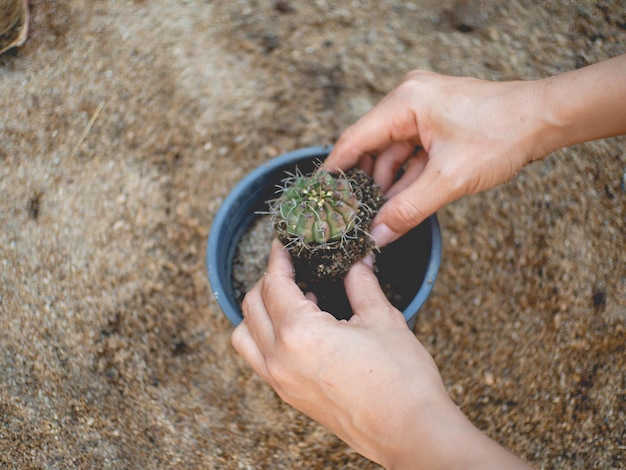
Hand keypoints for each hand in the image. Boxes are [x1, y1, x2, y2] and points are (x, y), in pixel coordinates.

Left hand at [231, 240, 529, 468]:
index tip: (282, 246)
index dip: (278, 259)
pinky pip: (260, 359)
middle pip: (251, 307)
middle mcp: (279, 359)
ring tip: (292, 299)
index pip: (274, 285)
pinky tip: (301, 328)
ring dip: (259, 312)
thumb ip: (362, 284)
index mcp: (299, 334)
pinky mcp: (290, 397)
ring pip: (245, 336)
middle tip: (290, 267)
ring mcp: (281, 382)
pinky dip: (266, 336)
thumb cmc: (400, 379)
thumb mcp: (382, 319)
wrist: (410, 431)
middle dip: (267, 281)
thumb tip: (357, 261)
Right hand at [323, 71, 546, 246]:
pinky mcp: (435, 121)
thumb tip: (376, 236)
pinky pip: (410, 152)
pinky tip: (399, 202)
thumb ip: (408, 210)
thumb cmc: (502, 135)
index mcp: (404, 102)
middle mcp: (408, 100)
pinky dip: (405, 177)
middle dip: (364, 181)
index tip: (320, 196)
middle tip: (350, 213)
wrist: (545, 119)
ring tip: (376, 214)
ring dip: (386, 183)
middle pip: (371, 146)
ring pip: (391, 152)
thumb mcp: (450, 179)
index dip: (336, 170)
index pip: (355, 138)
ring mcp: (422, 109)